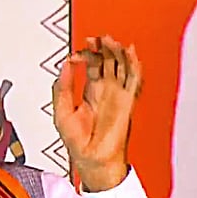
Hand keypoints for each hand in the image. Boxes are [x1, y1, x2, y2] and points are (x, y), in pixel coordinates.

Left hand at [52, 35, 142, 191]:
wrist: (93, 160)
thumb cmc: (79, 142)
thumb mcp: (61, 112)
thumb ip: (62, 88)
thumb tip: (63, 66)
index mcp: (90, 92)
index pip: (91, 64)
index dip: (84, 54)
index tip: (76, 53)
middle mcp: (106, 91)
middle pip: (108, 60)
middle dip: (102, 47)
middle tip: (95, 38)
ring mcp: (118, 94)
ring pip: (122, 65)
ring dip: (117, 51)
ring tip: (109, 40)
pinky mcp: (128, 101)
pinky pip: (134, 79)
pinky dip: (134, 65)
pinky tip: (130, 52)